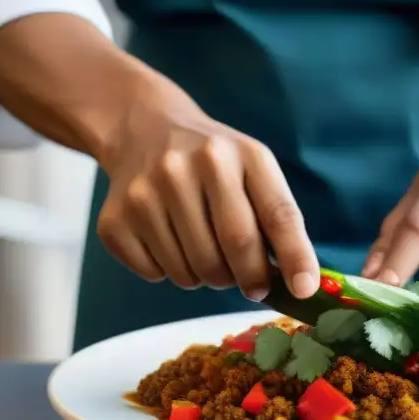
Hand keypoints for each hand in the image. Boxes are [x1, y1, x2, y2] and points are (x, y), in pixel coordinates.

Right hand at [97, 85, 318, 299]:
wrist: (143, 129)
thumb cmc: (215, 164)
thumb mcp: (254, 171)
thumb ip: (279, 221)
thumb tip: (301, 285)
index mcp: (241, 154)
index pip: (278, 214)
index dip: (294, 256)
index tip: (303, 290)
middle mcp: (191, 165)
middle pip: (236, 248)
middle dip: (251, 279)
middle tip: (252, 284)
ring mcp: (148, 190)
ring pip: (193, 271)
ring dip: (208, 278)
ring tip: (205, 251)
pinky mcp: (115, 218)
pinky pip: (155, 274)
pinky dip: (169, 273)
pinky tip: (169, 243)